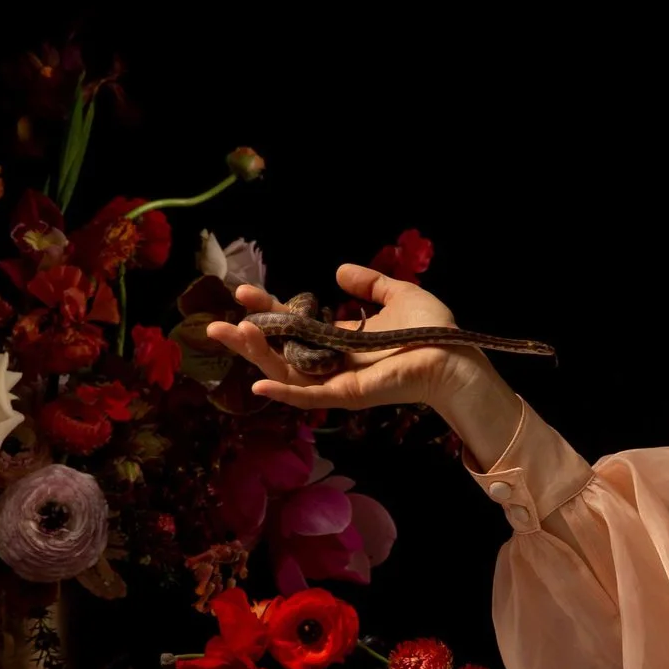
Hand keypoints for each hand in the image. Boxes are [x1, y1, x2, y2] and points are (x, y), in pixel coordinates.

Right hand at [206, 263, 483, 413]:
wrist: (455, 356)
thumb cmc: (431, 330)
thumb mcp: (395, 295)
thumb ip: (367, 284)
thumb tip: (338, 271)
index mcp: (336, 341)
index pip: (291, 326)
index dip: (266, 310)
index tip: (242, 292)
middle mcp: (330, 363)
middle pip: (277, 353)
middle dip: (246, 338)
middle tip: (214, 324)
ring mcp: (336, 382)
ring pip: (284, 374)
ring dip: (254, 357)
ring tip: (227, 336)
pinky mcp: (347, 395)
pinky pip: (309, 397)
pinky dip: (283, 394)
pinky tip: (257, 386)